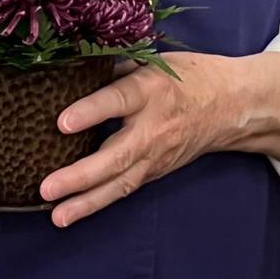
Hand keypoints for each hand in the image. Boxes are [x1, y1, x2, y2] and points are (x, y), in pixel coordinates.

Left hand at [40, 50, 279, 227]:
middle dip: (80, 175)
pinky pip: (125, 189)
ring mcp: (156, 156)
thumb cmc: (189, 77)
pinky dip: (98, 203)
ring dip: (86, 202)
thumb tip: (72, 70)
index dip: (90, 111)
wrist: (232, 106)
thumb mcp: (154, 62)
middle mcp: (153, 127)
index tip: (61, 123)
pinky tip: (70, 212)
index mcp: (152, 90)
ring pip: (120, 183)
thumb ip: (115, 69)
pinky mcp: (155, 172)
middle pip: (116, 155)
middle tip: (47, 188)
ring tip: (56, 216)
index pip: (118, 100)